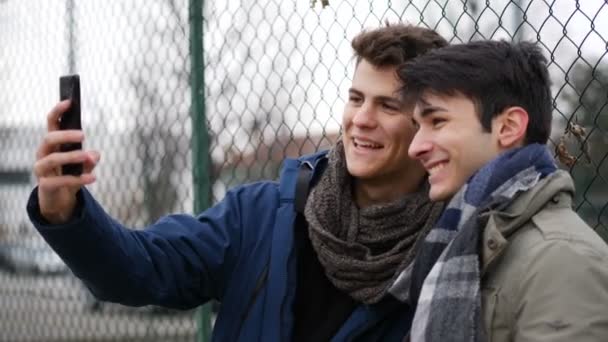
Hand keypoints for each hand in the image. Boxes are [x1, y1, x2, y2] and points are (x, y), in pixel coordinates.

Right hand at [34, 100, 99, 223]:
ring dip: (71, 156)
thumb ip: (90, 159)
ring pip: (52, 158)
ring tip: (87, 157)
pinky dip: (78, 179)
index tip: (69, 101)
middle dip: (65, 135)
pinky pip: (60, 180)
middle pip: (49, 138)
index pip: (51, 123)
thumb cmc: (70, 175)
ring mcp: (41, 170)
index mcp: (52, 144)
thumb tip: (95, 155)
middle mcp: (43, 154)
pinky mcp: (45, 185)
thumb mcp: (84, 166)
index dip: (58, 111)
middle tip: (83, 134)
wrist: (60, 199)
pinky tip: (93, 178)